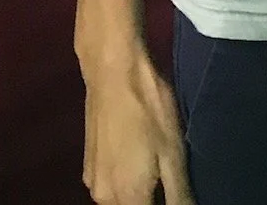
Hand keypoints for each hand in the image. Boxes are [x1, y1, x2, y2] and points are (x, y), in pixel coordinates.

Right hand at [80, 49, 193, 204]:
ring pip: (120, 202)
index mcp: (127, 198)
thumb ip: (178, 193)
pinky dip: (126, 185)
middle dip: (152, 202)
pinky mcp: (88, 166)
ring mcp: (92, 182)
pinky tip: (142, 163)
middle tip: (170, 178)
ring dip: (139, 196)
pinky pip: (111, 188)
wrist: (114, 74)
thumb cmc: (150, 110)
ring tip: (159, 172)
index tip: (178, 195)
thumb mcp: (173, 153)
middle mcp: (103, 198)